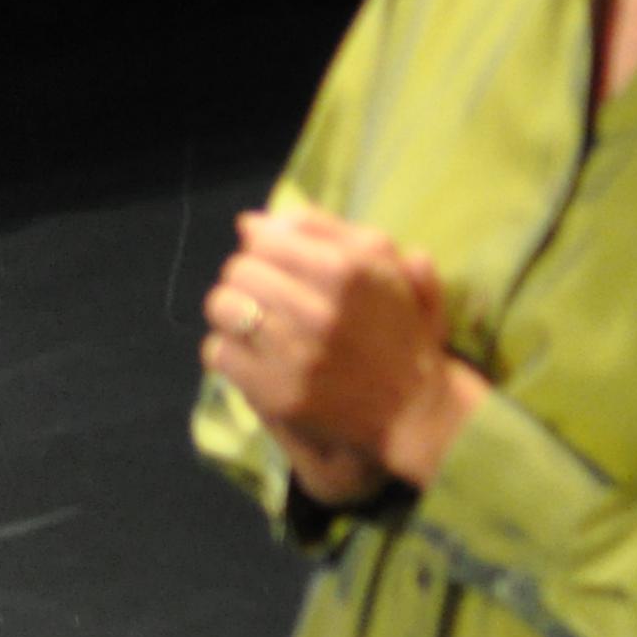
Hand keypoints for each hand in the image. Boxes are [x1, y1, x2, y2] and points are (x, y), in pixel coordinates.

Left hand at [199, 207, 483, 490]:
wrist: (416, 414)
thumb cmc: (399, 333)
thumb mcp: (385, 269)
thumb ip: (324, 230)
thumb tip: (251, 222)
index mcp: (347, 271)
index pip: (262, 238)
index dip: (263, 248)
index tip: (276, 265)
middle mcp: (320, 311)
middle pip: (239, 270)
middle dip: (248, 280)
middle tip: (267, 298)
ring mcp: (298, 355)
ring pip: (222, 306)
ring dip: (233, 312)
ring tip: (255, 323)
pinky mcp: (280, 395)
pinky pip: (219, 352)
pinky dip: (230, 352)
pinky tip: (254, 356)